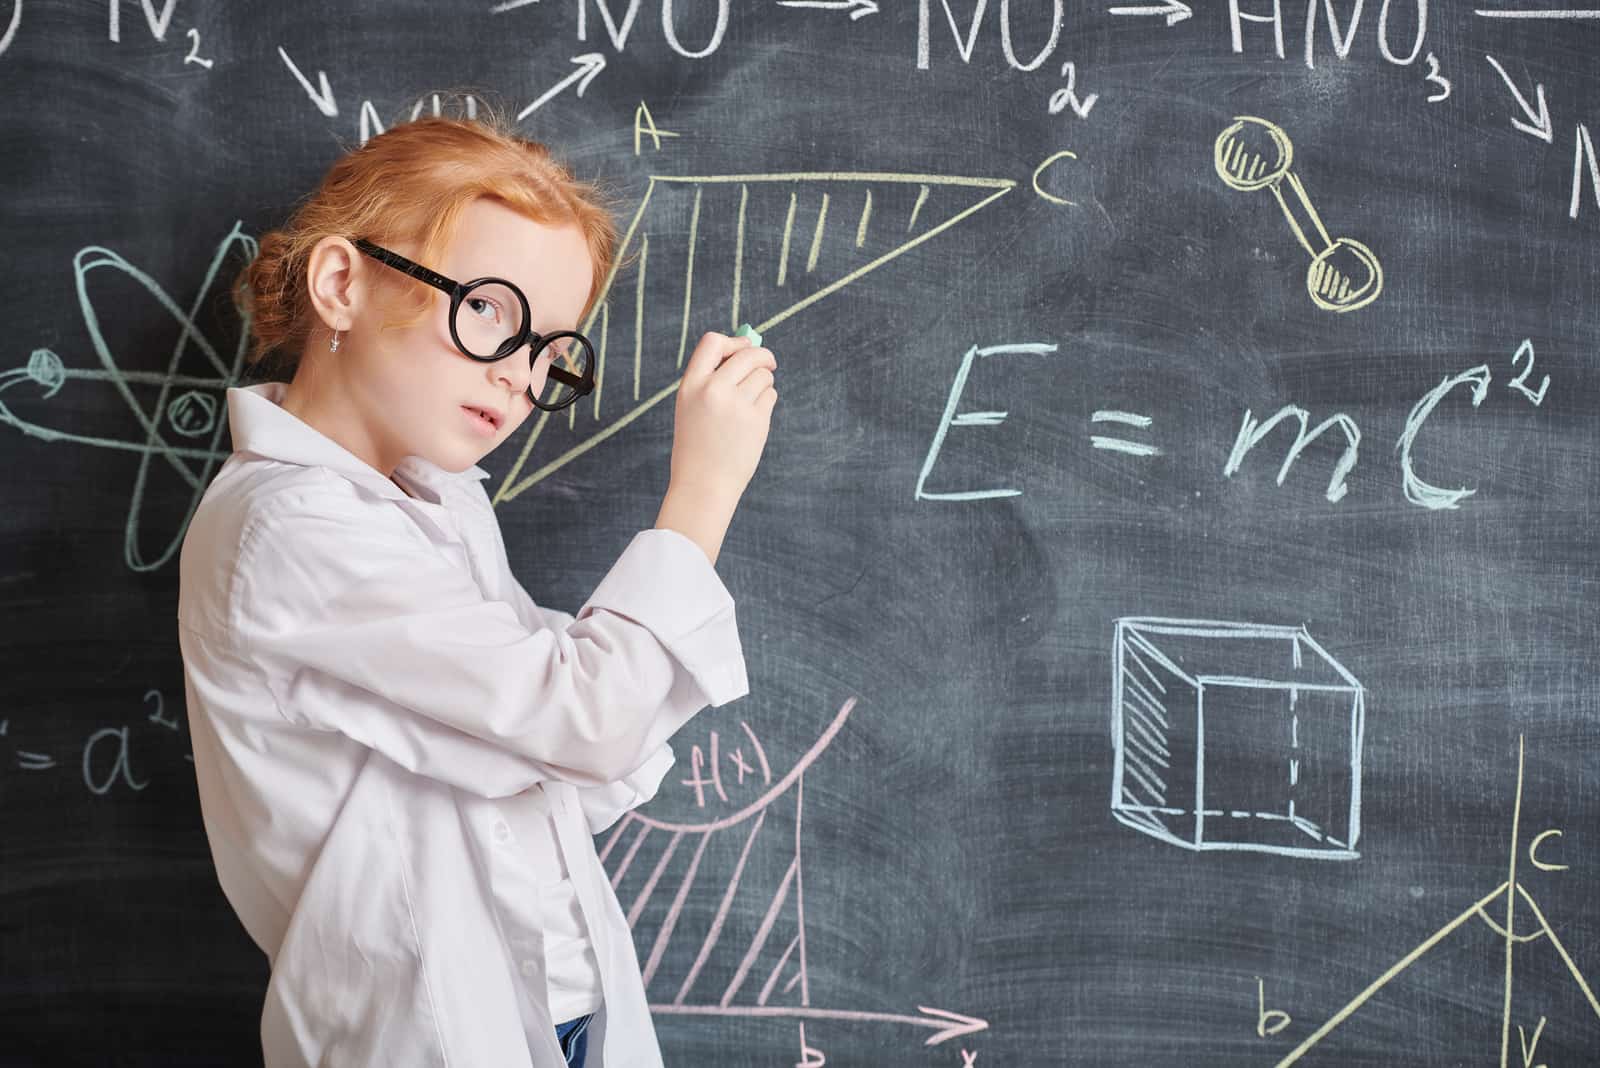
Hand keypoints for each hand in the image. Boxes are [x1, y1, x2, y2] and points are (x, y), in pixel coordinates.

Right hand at [667, 330, 777, 511]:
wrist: (703, 485)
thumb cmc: (698, 445)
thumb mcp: (692, 407)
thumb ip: (713, 379)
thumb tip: (749, 346)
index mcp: (690, 385)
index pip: (713, 342)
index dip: (733, 341)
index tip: (743, 347)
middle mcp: (713, 390)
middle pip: (747, 354)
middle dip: (763, 356)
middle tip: (769, 363)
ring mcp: (736, 405)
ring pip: (763, 375)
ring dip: (763, 383)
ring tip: (751, 403)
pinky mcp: (756, 420)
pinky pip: (770, 395)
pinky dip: (766, 401)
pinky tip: (753, 419)